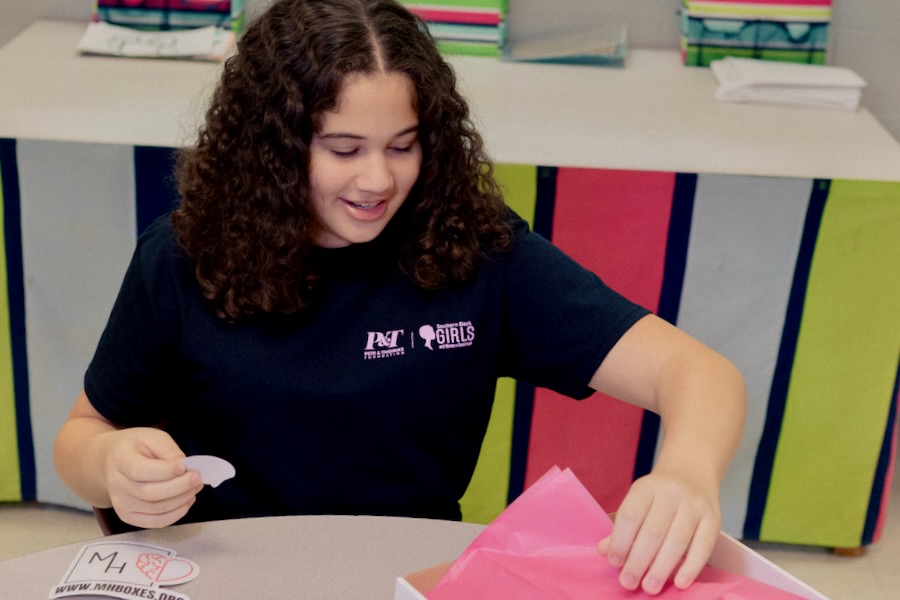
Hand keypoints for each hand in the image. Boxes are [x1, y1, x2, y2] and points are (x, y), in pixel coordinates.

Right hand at [102, 427, 202, 528]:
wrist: (112, 460)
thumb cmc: (137, 447)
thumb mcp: (153, 438)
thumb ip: (170, 452)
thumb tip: (186, 469)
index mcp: (120, 460)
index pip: (140, 471)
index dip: (165, 471)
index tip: (184, 467)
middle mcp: (116, 485)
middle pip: (150, 493)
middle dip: (180, 487)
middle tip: (198, 477)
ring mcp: (121, 503)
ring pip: (155, 509)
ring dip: (181, 500)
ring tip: (195, 487)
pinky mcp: (128, 516)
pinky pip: (154, 522)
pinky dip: (175, 514)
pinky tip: (187, 501)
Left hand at [596, 466, 720, 594]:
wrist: (692, 473)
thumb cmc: (659, 495)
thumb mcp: (638, 501)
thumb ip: (622, 526)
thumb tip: (604, 550)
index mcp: (647, 487)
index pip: (631, 515)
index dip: (620, 540)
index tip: (614, 562)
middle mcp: (672, 493)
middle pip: (653, 531)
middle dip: (639, 560)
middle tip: (628, 582)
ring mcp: (695, 505)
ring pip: (677, 540)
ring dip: (662, 568)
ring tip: (650, 587)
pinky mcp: (714, 518)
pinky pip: (703, 547)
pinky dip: (691, 567)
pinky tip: (680, 583)